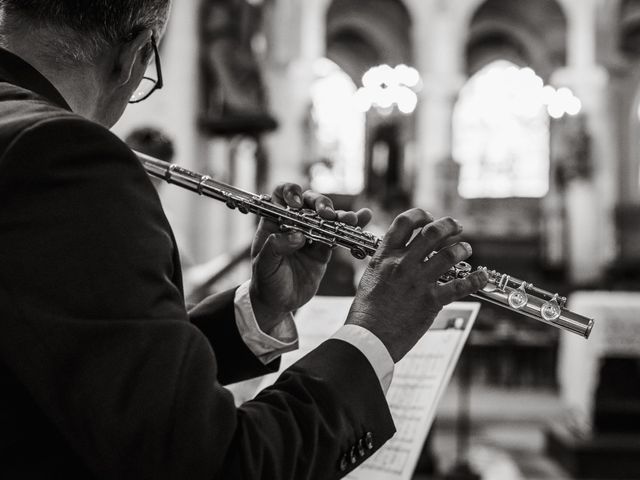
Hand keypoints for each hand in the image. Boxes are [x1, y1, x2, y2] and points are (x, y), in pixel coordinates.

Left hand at [250, 183, 371, 332]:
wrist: (278, 303)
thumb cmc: (266, 282)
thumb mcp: (264, 265)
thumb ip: (276, 248)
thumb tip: (297, 236)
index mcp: (275, 222)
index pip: (281, 196)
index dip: (290, 192)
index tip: (297, 203)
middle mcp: (294, 224)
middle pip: (309, 202)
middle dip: (320, 203)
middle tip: (326, 214)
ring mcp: (311, 236)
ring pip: (327, 217)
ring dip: (340, 215)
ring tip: (351, 219)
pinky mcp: (324, 250)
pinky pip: (338, 235)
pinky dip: (351, 227)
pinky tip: (364, 217)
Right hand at [346, 210, 487, 362]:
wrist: (368, 338)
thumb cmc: (366, 312)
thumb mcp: (370, 277)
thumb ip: (385, 263)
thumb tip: (396, 253)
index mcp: (385, 257)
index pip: (404, 223)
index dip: (420, 215)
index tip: (429, 218)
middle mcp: (403, 264)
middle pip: (432, 232)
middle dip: (449, 225)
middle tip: (457, 227)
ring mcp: (418, 282)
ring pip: (449, 254)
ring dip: (462, 248)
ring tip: (466, 248)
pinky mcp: (431, 301)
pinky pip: (460, 286)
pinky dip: (475, 279)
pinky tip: (480, 276)